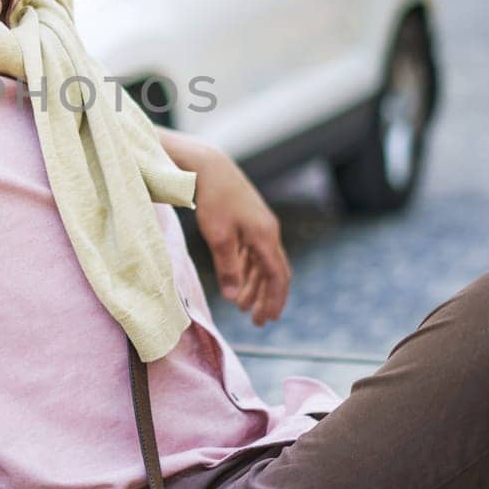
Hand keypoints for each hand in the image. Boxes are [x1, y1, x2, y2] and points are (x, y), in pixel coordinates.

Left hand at [189, 146, 290, 326]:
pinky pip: (254, 252)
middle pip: (275, 272)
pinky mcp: (249, 221)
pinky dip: (247, 270)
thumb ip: (227, 268)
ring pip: (263, 263)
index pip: (278, 277)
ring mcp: (260, 225)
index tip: (267, 320)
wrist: (209, 167)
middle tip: (259, 321)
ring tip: (242, 306)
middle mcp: (268, 232)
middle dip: (268, 298)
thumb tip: (232, 297)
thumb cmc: (213, 200)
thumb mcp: (217, 237)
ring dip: (255, 286)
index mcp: (265, 237)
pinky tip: (238, 280)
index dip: (274, 300)